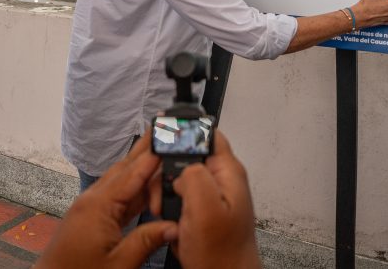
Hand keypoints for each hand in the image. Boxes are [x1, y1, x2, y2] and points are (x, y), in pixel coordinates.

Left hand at [36, 137, 175, 268]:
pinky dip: (133, 190)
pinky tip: (146, 186)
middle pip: (125, 169)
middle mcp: (92, 201)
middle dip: (145, 149)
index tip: (167, 135)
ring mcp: (90, 209)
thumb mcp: (119, 264)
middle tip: (161, 127)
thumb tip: (176, 226)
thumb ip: (148, 241)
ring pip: (121, 182)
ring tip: (159, 151)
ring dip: (140, 168)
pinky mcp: (90, 220)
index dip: (153, 155)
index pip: (133, 174)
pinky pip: (115, 198)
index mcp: (98, 206)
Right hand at [152, 130, 261, 268]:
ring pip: (179, 174)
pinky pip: (180, 195)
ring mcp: (212, 194)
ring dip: (165, 189)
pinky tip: (169, 218)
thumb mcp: (205, 209)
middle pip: (188, 153)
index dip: (184, 132)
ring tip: (162, 208)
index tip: (163, 141)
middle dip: (167, 168)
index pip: (207, 132)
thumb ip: (195, 174)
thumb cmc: (222, 255)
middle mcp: (221, 179)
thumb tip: (182, 160)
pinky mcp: (202, 209)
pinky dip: (169, 204)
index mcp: (227, 171)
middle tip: (160, 190)